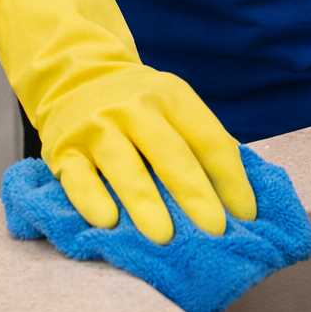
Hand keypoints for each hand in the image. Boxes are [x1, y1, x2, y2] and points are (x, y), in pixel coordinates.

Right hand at [0, 0, 256, 243]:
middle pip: (170, 153)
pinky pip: (78, 177)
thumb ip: (201, 142)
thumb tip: (239, 196)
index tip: (246, 215)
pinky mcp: (64, 150)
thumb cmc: (139, 106)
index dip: (230, 178)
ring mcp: (98, 127)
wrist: (76, 76)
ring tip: (164, 236)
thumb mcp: (173, 105)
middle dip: (194, 192)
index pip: (208, 139)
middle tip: (215, 230)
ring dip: (145, 201)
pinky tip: (108, 221)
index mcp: (172, 97)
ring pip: (125, 166)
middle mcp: (135, 108)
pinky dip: (92, 198)